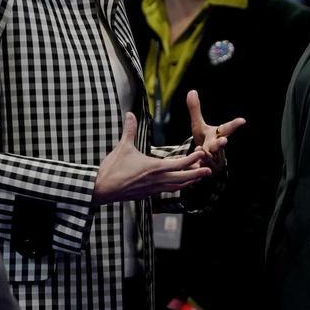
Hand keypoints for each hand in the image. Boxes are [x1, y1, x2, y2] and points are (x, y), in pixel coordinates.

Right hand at [94, 113, 211, 203]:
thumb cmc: (112, 169)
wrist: (101, 190)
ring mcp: (152, 189)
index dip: (192, 159)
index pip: (179, 164)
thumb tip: (129, 113)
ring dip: (188, 182)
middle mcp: (156, 180)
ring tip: (198, 179)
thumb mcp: (122, 147)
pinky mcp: (146, 195)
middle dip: (197, 174)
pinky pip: (166, 191)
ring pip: (175, 187)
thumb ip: (128, 130)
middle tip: (209, 170)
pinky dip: (175, 188)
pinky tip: (178, 186)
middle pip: (182, 178)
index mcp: (153, 168)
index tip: (202, 154)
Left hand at [186, 90, 244, 172]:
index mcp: (217, 135)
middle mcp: (216, 147)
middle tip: (224, 141)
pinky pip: (201, 167)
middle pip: (220, 144)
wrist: (206, 163)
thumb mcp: (198, 125)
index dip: (235, 125)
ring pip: (210, 157)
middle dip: (221, 143)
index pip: (227, 129)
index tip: (242, 120)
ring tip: (201, 150)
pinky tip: (193, 164)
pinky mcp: (205, 168)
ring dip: (206, 154)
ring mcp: (212, 159)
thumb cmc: (204, 141)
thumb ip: (195, 110)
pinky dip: (197, 165)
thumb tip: (191, 91)